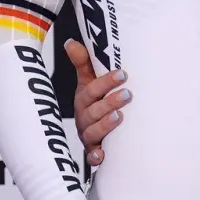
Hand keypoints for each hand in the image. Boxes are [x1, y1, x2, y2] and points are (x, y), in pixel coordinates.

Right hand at [65, 39, 131, 166]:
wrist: (96, 131)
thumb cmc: (95, 102)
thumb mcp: (89, 82)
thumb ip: (84, 63)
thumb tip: (71, 42)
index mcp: (84, 99)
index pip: (91, 90)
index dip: (106, 82)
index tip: (123, 74)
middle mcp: (84, 117)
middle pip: (93, 111)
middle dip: (109, 102)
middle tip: (128, 95)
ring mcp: (88, 135)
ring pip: (93, 132)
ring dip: (106, 125)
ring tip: (120, 117)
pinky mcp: (94, 151)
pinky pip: (91, 157)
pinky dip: (96, 156)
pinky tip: (103, 155)